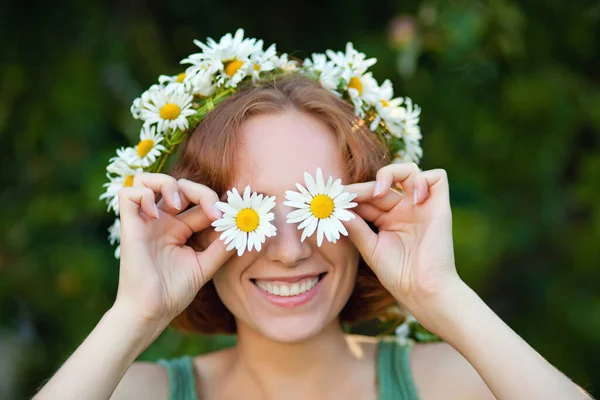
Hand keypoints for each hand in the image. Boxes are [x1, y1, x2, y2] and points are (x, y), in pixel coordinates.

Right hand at [114, 173, 231, 327]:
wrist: (152, 312)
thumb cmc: (174, 292)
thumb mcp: (206, 265)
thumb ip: (223, 246)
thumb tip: (243, 226)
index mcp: (181, 228)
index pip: (199, 200)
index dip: (215, 201)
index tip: (228, 217)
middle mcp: (163, 221)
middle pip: (179, 185)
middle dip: (199, 190)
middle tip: (213, 212)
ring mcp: (145, 222)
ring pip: (148, 180)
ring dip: (168, 184)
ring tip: (179, 204)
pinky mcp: (129, 225)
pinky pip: (128, 192)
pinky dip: (143, 194)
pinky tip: (155, 214)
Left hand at [345, 163, 460, 319]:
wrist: (423, 291)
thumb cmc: (398, 275)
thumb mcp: (370, 248)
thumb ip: (356, 227)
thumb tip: (337, 210)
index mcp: (387, 218)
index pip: (368, 197)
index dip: (352, 194)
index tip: (333, 198)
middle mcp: (404, 209)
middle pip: (383, 182)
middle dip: (363, 187)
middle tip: (347, 195)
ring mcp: (422, 206)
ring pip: (409, 170)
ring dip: (391, 174)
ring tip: (378, 193)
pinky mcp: (440, 206)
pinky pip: (437, 177)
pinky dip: (423, 180)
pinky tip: (412, 199)